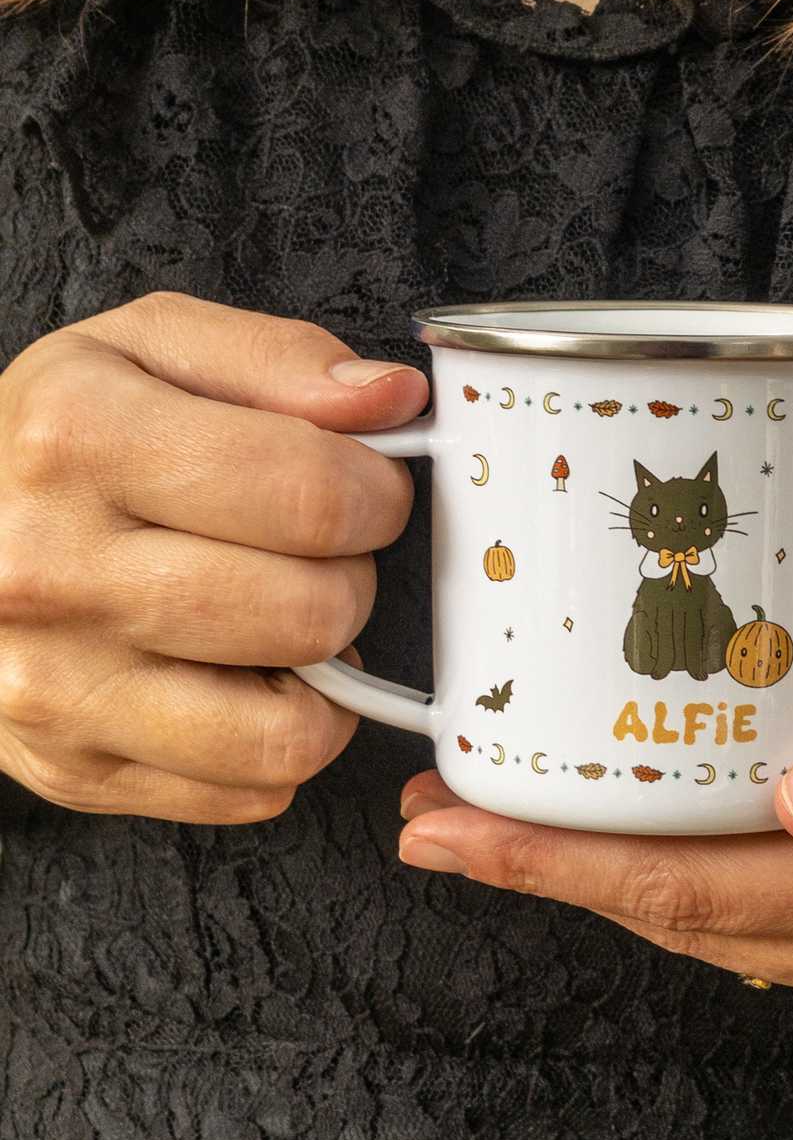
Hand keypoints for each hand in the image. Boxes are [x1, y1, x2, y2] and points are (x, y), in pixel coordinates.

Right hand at [0, 290, 427, 821]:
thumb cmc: (52, 444)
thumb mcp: (146, 349)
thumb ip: (278, 362)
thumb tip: (392, 400)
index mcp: (79, 439)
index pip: (311, 495)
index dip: (375, 494)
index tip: (364, 488)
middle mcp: (52, 570)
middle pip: (312, 611)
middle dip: (349, 577)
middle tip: (313, 554)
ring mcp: (57, 685)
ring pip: (291, 730)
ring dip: (322, 674)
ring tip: (280, 620)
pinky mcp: (74, 768)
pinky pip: (251, 790)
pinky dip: (276, 740)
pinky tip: (238, 678)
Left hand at [397, 580, 792, 1049]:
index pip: (707, 889)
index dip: (564, 865)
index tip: (448, 830)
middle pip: (698, 930)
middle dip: (555, 881)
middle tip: (431, 822)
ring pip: (738, 952)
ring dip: (618, 895)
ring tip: (508, 830)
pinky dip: (707, 908)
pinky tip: (653, 853)